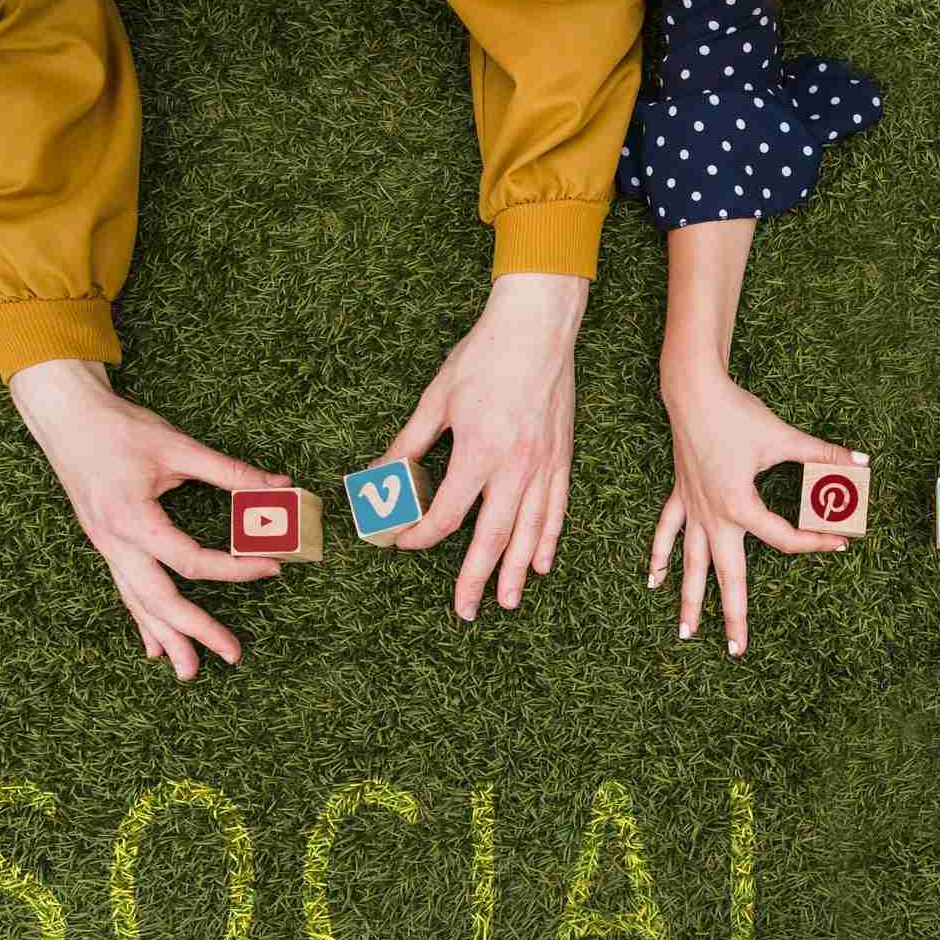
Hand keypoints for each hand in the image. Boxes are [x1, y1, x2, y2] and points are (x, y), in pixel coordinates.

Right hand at [9, 359, 287, 679]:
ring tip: (189, 672)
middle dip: (196, 630)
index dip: (236, 570)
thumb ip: (230, 472)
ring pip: (137, 603)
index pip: (191, 560)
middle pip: (158, 598)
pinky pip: (125, 591)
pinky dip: (142, 621)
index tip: (273, 568)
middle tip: (233, 654)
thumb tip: (280, 486)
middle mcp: (114, 541)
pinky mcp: (105, 544)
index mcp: (132, 519)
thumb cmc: (120, 428)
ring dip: (166, 637)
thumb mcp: (178, 446)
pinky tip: (154, 648)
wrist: (66, 417)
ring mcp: (105, 547)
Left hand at [384, 273, 582, 619]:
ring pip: (530, 532)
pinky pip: (557, 509)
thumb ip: (408, 446)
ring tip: (506, 601)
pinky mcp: (562, 459)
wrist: (538, 328)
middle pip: (493, 538)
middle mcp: (516, 468)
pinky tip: (540, 564)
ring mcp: (544, 466)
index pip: (446, 515)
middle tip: (466, 611)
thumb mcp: (436, 399)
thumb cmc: (484, 357)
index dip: (419, 535)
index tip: (401, 542)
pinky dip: (549, 540)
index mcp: (479, 453)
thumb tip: (376, 479)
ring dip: (516, 571)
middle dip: (477, 579)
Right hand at [649, 353, 857, 655]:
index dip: (815, 543)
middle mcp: (714, 516)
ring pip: (690, 565)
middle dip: (732, 615)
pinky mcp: (681, 497)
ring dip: (689, 600)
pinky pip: (667, 534)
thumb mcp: (784, 437)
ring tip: (687, 634)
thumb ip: (824, 455)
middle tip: (738, 651)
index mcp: (741, 506)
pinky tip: (653, 583)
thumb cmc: (737, 414)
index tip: (841, 543)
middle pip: (726, 576)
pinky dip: (659, 558)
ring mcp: (693, 509)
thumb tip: (862, 462)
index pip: (783, 539)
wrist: (692, 392)